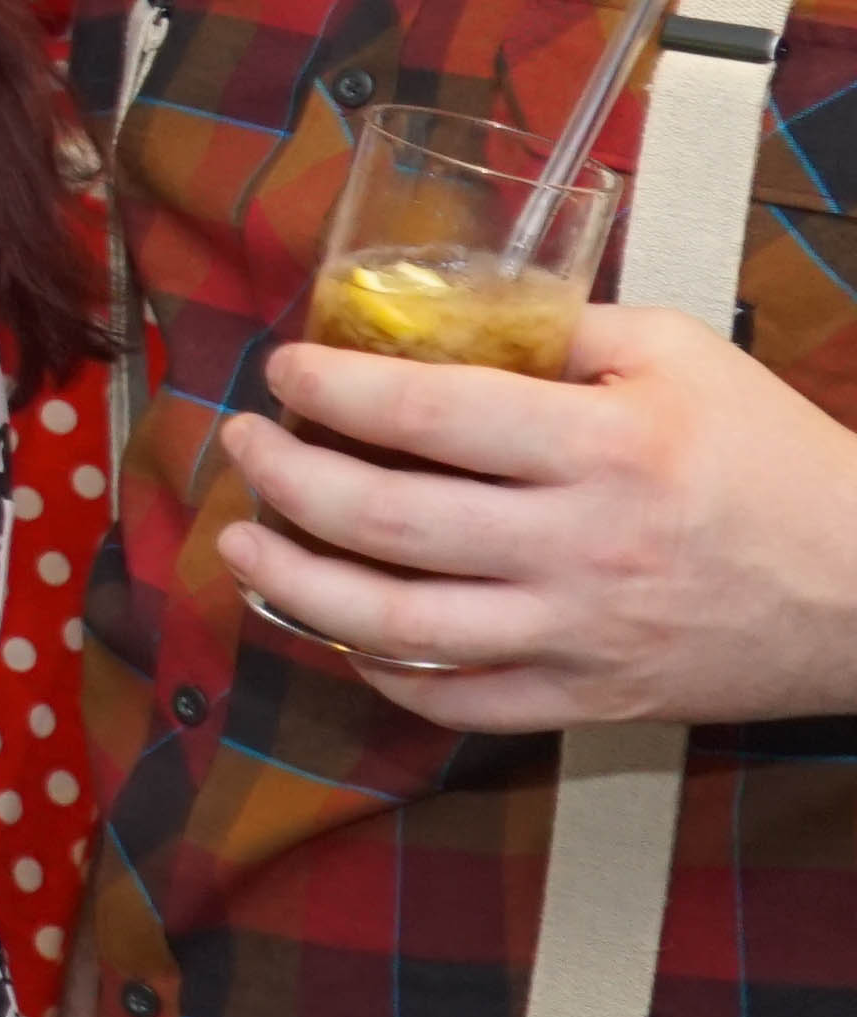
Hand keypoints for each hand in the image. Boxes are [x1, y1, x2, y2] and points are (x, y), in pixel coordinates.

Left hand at [216, 305, 856, 727]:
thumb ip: (560, 330)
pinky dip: (382, 673)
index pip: (428, 415)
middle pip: (389, 523)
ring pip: (400, 627)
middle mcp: (581, 547)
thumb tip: (439, 313)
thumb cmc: (774, 457)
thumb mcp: (681, 355)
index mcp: (603, 448)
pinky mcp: (593, 701)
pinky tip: (339, 632)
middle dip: (288, 482)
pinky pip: (460, 704)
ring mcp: (581, 635)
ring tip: (243, 545)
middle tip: (242, 446)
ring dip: (299, 586)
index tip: (282, 371)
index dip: (332, 391)